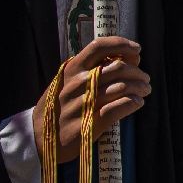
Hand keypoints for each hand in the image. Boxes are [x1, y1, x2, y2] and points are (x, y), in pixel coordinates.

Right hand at [36, 36, 149, 163]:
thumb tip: (120, 59)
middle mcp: (77, 84)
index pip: (99, 47)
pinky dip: (133, 103)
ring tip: (144, 91)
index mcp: (71, 70)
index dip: (122, 45)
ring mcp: (83, 104)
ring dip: (140, 88)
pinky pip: (119, 107)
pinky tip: (137, 103)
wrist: (38, 137)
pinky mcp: (89, 123)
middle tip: (145, 79)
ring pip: (122, 87)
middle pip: (118, 68)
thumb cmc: (57, 107)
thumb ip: (87, 71)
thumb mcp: (64, 82)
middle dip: (138, 72)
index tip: (137, 51)